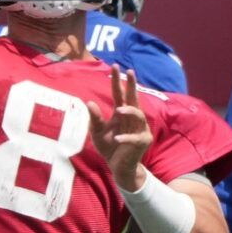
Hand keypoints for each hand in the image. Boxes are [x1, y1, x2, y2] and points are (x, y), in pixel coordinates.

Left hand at [88, 67, 152, 190]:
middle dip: (132, 85)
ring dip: (130, 111)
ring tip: (119, 109)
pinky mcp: (142, 141)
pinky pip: (135, 138)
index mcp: (121, 114)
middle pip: (133, 99)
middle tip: (130, 71)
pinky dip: (126, 138)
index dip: (118, 81)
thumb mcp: (97, 132)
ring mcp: (140, 129)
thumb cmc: (109, 146)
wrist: (118, 166)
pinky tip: (118, 139)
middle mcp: (133, 118)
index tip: (115, 66)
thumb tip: (89, 102)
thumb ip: (95, 119)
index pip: (119, 94)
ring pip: (138, 115)